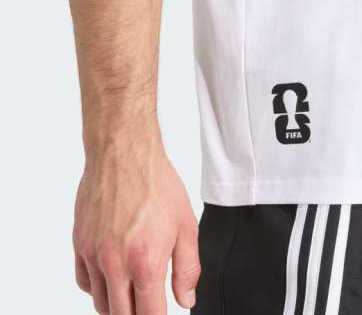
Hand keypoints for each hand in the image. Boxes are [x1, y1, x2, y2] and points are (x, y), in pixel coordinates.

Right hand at [73, 143, 199, 314]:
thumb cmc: (156, 185)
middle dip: (137, 314)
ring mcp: (93, 254)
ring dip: (117, 305)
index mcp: (145, 263)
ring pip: (100, 302)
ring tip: (131, 292)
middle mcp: (114, 264)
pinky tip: (111, 276)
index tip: (161, 314)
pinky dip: (97, 287)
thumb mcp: (186, 226)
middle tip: (148, 303)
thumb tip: (185, 299)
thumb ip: (187, 268)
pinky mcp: (79, 242)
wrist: (125, 156)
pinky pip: (84, 280)